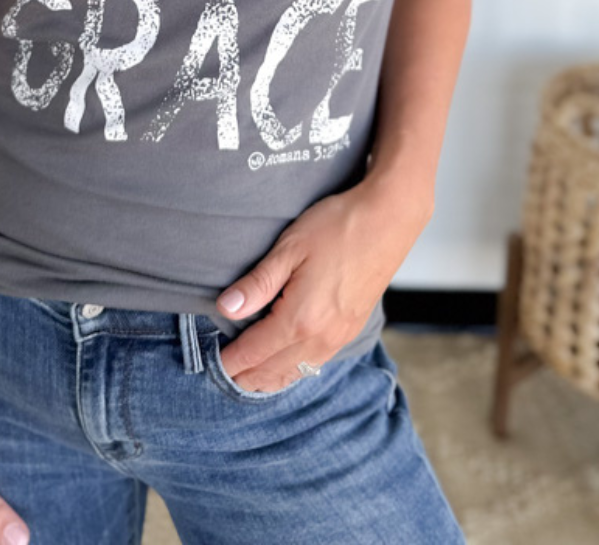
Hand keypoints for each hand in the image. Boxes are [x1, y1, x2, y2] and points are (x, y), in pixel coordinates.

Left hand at [214, 174, 432, 392]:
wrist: (388, 219)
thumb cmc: (338, 226)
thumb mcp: (290, 249)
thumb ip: (257, 284)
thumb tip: (224, 308)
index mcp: (300, 319)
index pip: (254, 353)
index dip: (229, 361)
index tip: (210, 363)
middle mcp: (321, 338)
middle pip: (272, 372)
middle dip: (244, 376)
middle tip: (220, 374)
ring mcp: (339, 337)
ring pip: (296, 374)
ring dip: (268, 378)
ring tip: (246, 376)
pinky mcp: (351, 330)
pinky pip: (315, 364)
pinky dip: (293, 371)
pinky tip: (283, 364)